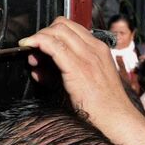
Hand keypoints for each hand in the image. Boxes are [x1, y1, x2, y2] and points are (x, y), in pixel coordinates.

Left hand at [19, 18, 144, 144]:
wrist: (117, 120)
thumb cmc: (102, 107)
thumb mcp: (83, 83)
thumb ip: (62, 73)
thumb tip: (38, 69)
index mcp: (98, 49)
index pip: (71, 27)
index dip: (52, 31)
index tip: (40, 43)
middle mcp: (94, 48)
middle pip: (62, 25)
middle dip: (43, 32)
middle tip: (31, 47)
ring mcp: (87, 56)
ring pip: (57, 31)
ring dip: (38, 37)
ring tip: (28, 50)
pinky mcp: (77, 67)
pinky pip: (53, 45)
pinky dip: (37, 42)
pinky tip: (27, 46)